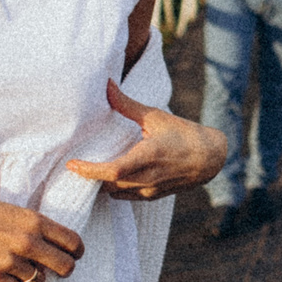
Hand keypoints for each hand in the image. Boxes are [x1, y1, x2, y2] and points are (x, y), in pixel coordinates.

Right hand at [0, 185, 83, 281]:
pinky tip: (2, 271)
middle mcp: (26, 241)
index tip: (73, 255)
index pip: (74, 243)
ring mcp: (9, 260)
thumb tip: (60, 250)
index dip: (77, 252)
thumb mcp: (15, 211)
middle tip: (54, 269)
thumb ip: (38, 228)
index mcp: (35, 221)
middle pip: (66, 267)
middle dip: (63, 270)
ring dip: (32, 276)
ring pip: (39, 281)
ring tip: (14, 263)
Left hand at [67, 81, 228, 199]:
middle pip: (109, 184)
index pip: (113, 170)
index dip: (90, 170)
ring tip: (88, 168)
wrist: (209, 159)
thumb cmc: (182, 134)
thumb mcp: (155, 116)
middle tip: (74, 163)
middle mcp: (149, 176)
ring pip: (114, 192)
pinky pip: (123, 196)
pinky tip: (107, 175)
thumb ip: (126, 104)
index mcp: (149, 155)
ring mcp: (150, 189)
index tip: (72, 164)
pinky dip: (112, 187)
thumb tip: (107, 85)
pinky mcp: (152, 196)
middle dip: (90, 176)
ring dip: (100, 182)